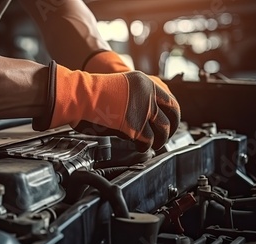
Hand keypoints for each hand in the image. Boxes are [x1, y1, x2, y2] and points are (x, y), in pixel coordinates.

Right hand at [33, 61, 179, 151]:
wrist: (82, 96)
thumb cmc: (93, 93)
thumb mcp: (121, 86)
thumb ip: (136, 96)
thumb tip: (145, 112)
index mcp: (145, 83)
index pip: (170, 101)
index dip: (173, 115)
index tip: (170, 123)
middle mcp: (148, 95)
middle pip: (172, 116)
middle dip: (171, 130)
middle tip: (165, 137)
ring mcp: (142, 110)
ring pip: (162, 130)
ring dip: (159, 141)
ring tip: (154, 145)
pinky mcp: (135, 126)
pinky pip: (148, 141)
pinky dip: (145, 147)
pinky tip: (140, 147)